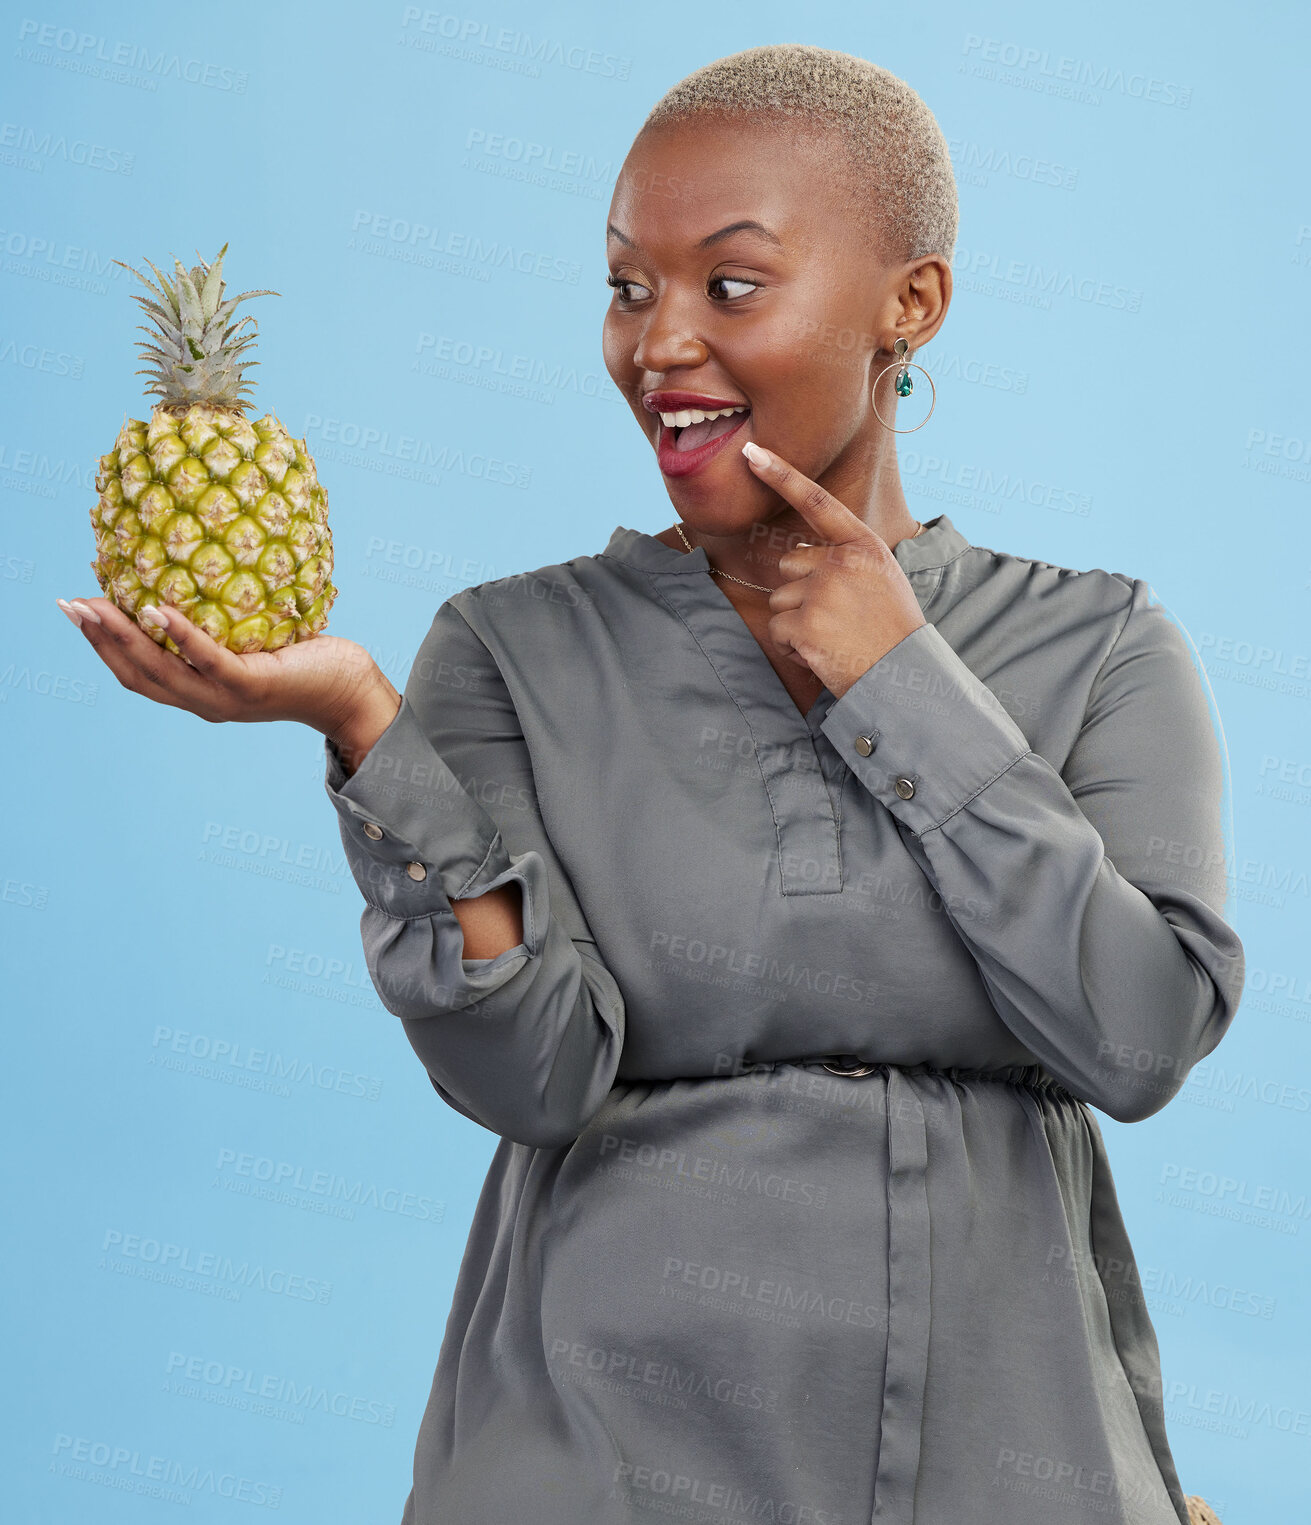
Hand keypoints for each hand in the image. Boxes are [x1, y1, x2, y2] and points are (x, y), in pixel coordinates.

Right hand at [56, 595, 399, 751]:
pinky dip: (182, 637)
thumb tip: (198, 569)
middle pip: (138, 674)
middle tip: (70, 603)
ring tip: (98, 606)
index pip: (138, 673)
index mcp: (199, 692)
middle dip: (98, 639)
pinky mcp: (253, 687)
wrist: (350, 692)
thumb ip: (222, 623)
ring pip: (163, 671)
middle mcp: (206, 702)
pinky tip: (159, 611)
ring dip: (125, 638)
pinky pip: (210, 661)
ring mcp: (228, 698)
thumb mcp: (251, 640)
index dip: (101, 646)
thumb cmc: (305, 658)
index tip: (76, 610)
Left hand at [741, 445, 926, 697]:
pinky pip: (778, 630)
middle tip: (838, 618)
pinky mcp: (806, 624)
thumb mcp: (880, 578)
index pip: (817, 502)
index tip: (752, 453)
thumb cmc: (890, 631)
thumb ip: (843, 559)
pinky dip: (794, 647)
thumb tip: (793, 554)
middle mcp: (842, 562)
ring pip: (780, 599)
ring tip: (834, 637)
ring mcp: (823, 592)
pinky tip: (823, 654)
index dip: (782, 475)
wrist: (904, 676)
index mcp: (863, 545)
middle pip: (788, 565)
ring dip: (797, 623)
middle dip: (801, 592)